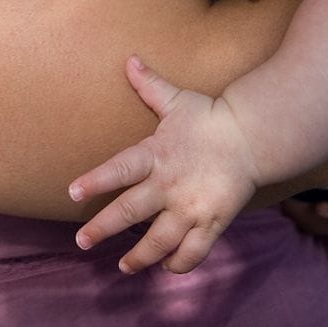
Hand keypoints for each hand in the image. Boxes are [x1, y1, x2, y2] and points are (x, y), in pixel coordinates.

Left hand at [68, 56, 258, 274]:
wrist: (254, 136)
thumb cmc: (210, 118)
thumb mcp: (177, 100)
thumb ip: (150, 86)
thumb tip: (130, 60)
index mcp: (155, 154)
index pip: (119, 170)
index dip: (95, 181)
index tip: (73, 193)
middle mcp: (169, 184)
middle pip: (130, 211)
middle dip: (103, 229)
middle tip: (82, 242)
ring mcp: (191, 206)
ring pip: (159, 239)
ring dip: (139, 256)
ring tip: (123, 267)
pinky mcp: (213, 221)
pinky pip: (194, 250)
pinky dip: (180, 263)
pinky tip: (168, 266)